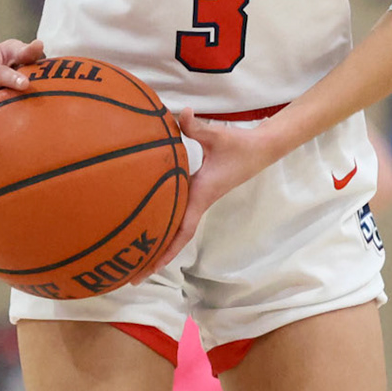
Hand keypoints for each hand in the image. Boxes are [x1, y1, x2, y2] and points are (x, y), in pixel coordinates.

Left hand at [144, 108, 281, 274]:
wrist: (260, 149)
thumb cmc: (239, 145)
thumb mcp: (218, 136)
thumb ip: (196, 126)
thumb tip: (181, 113)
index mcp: (201, 195)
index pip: (182, 229)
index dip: (166, 250)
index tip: (149, 268)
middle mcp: (198, 202)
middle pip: (175, 238)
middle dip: (155, 258)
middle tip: (131, 277)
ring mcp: (198, 199)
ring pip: (177, 229)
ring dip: (159, 246)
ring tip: (136, 261)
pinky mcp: (198, 191)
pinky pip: (179, 214)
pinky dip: (165, 225)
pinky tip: (150, 223)